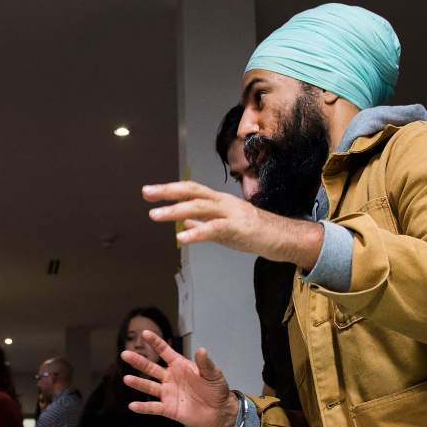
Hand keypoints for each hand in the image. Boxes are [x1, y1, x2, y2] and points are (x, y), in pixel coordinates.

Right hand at [120, 330, 238, 426]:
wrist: (219, 410)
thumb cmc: (216, 389)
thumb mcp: (213, 374)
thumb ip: (205, 363)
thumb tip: (201, 349)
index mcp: (179, 366)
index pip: (164, 351)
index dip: (155, 342)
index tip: (145, 334)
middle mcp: (170, 378)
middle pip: (151, 368)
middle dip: (138, 361)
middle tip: (125, 354)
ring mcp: (168, 393)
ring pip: (149, 387)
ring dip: (138, 383)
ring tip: (127, 379)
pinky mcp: (168, 408)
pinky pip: (153, 407)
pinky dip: (143, 407)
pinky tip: (133, 405)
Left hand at [142, 181, 324, 269]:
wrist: (281, 237)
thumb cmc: (253, 233)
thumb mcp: (223, 227)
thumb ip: (204, 224)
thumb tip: (185, 222)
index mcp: (218, 201)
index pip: (191, 190)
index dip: (170, 189)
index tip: (150, 192)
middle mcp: (222, 202)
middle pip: (192, 191)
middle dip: (167, 192)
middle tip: (146, 193)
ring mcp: (230, 214)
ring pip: (199, 207)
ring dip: (175, 211)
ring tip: (155, 216)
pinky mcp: (236, 228)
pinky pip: (213, 229)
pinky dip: (196, 232)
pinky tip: (181, 237)